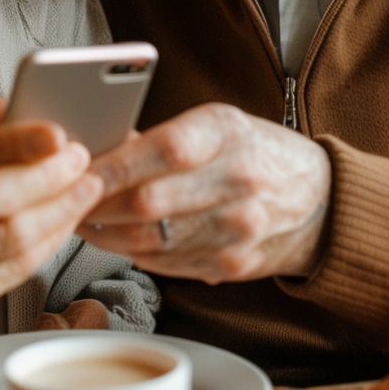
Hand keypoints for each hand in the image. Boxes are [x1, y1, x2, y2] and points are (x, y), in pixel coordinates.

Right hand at [0, 102, 103, 328]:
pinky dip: (53, 239)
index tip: (58, 134)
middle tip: (80, 160)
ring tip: (87, 187)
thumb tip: (12, 106)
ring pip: (14, 236)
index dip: (19, 143)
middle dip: (48, 176)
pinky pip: (20, 266)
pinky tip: (68, 219)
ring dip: (61, 209)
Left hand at [80, 103, 330, 282]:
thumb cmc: (255, 153)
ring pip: (150, 240)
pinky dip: (133, 254)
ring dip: (107, 234)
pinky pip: (166, 264)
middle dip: (97, 204)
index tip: (77, 171)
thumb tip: (96, 150)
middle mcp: (239, 179)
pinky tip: (118, 240)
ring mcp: (239, 227)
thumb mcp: (217, 125)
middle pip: (149, 201)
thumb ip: (158, 138)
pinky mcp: (233, 264)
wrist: (320, 199)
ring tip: (85, 221)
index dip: (113, 165)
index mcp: (229, 131)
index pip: (163, 150)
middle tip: (68, 200)